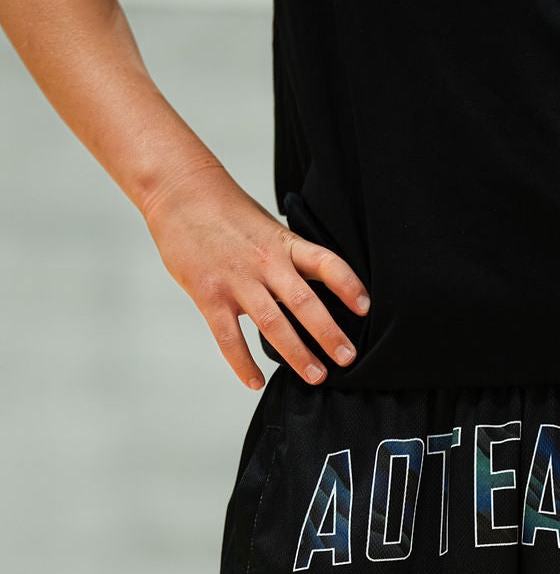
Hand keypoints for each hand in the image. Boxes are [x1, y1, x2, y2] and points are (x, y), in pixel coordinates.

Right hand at [141, 159, 369, 388]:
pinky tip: (256, 382)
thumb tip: (316, 292)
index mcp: (284, 244)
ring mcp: (236, 279)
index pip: (325, 263)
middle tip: (348, 359)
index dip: (347, 284)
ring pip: (272, 323)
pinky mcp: (209, 295)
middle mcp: (265, 262)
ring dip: (297, 354)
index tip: (365, 307)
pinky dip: (243, 363)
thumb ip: (290, 261)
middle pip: (303, 302)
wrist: (178, 191)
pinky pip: (229, 337)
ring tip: (316, 376)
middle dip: (329, 334)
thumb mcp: (268, 229)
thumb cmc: (227, 213)